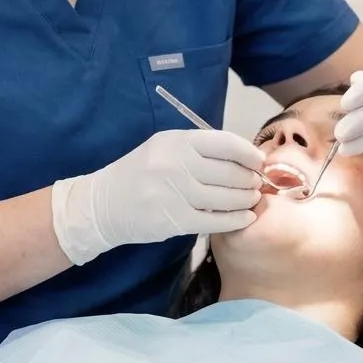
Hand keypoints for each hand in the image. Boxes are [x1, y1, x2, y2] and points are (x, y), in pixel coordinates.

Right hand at [51, 129, 264, 265]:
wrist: (104, 203)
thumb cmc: (139, 172)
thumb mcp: (163, 148)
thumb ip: (198, 150)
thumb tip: (242, 156)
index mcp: (176, 141)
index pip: (225, 143)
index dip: (249, 153)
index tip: (258, 161)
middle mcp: (177, 164)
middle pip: (231, 172)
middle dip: (250, 179)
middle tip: (256, 184)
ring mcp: (176, 193)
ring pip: (228, 197)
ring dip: (246, 199)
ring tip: (251, 199)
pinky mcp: (175, 220)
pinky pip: (217, 220)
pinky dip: (236, 219)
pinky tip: (244, 217)